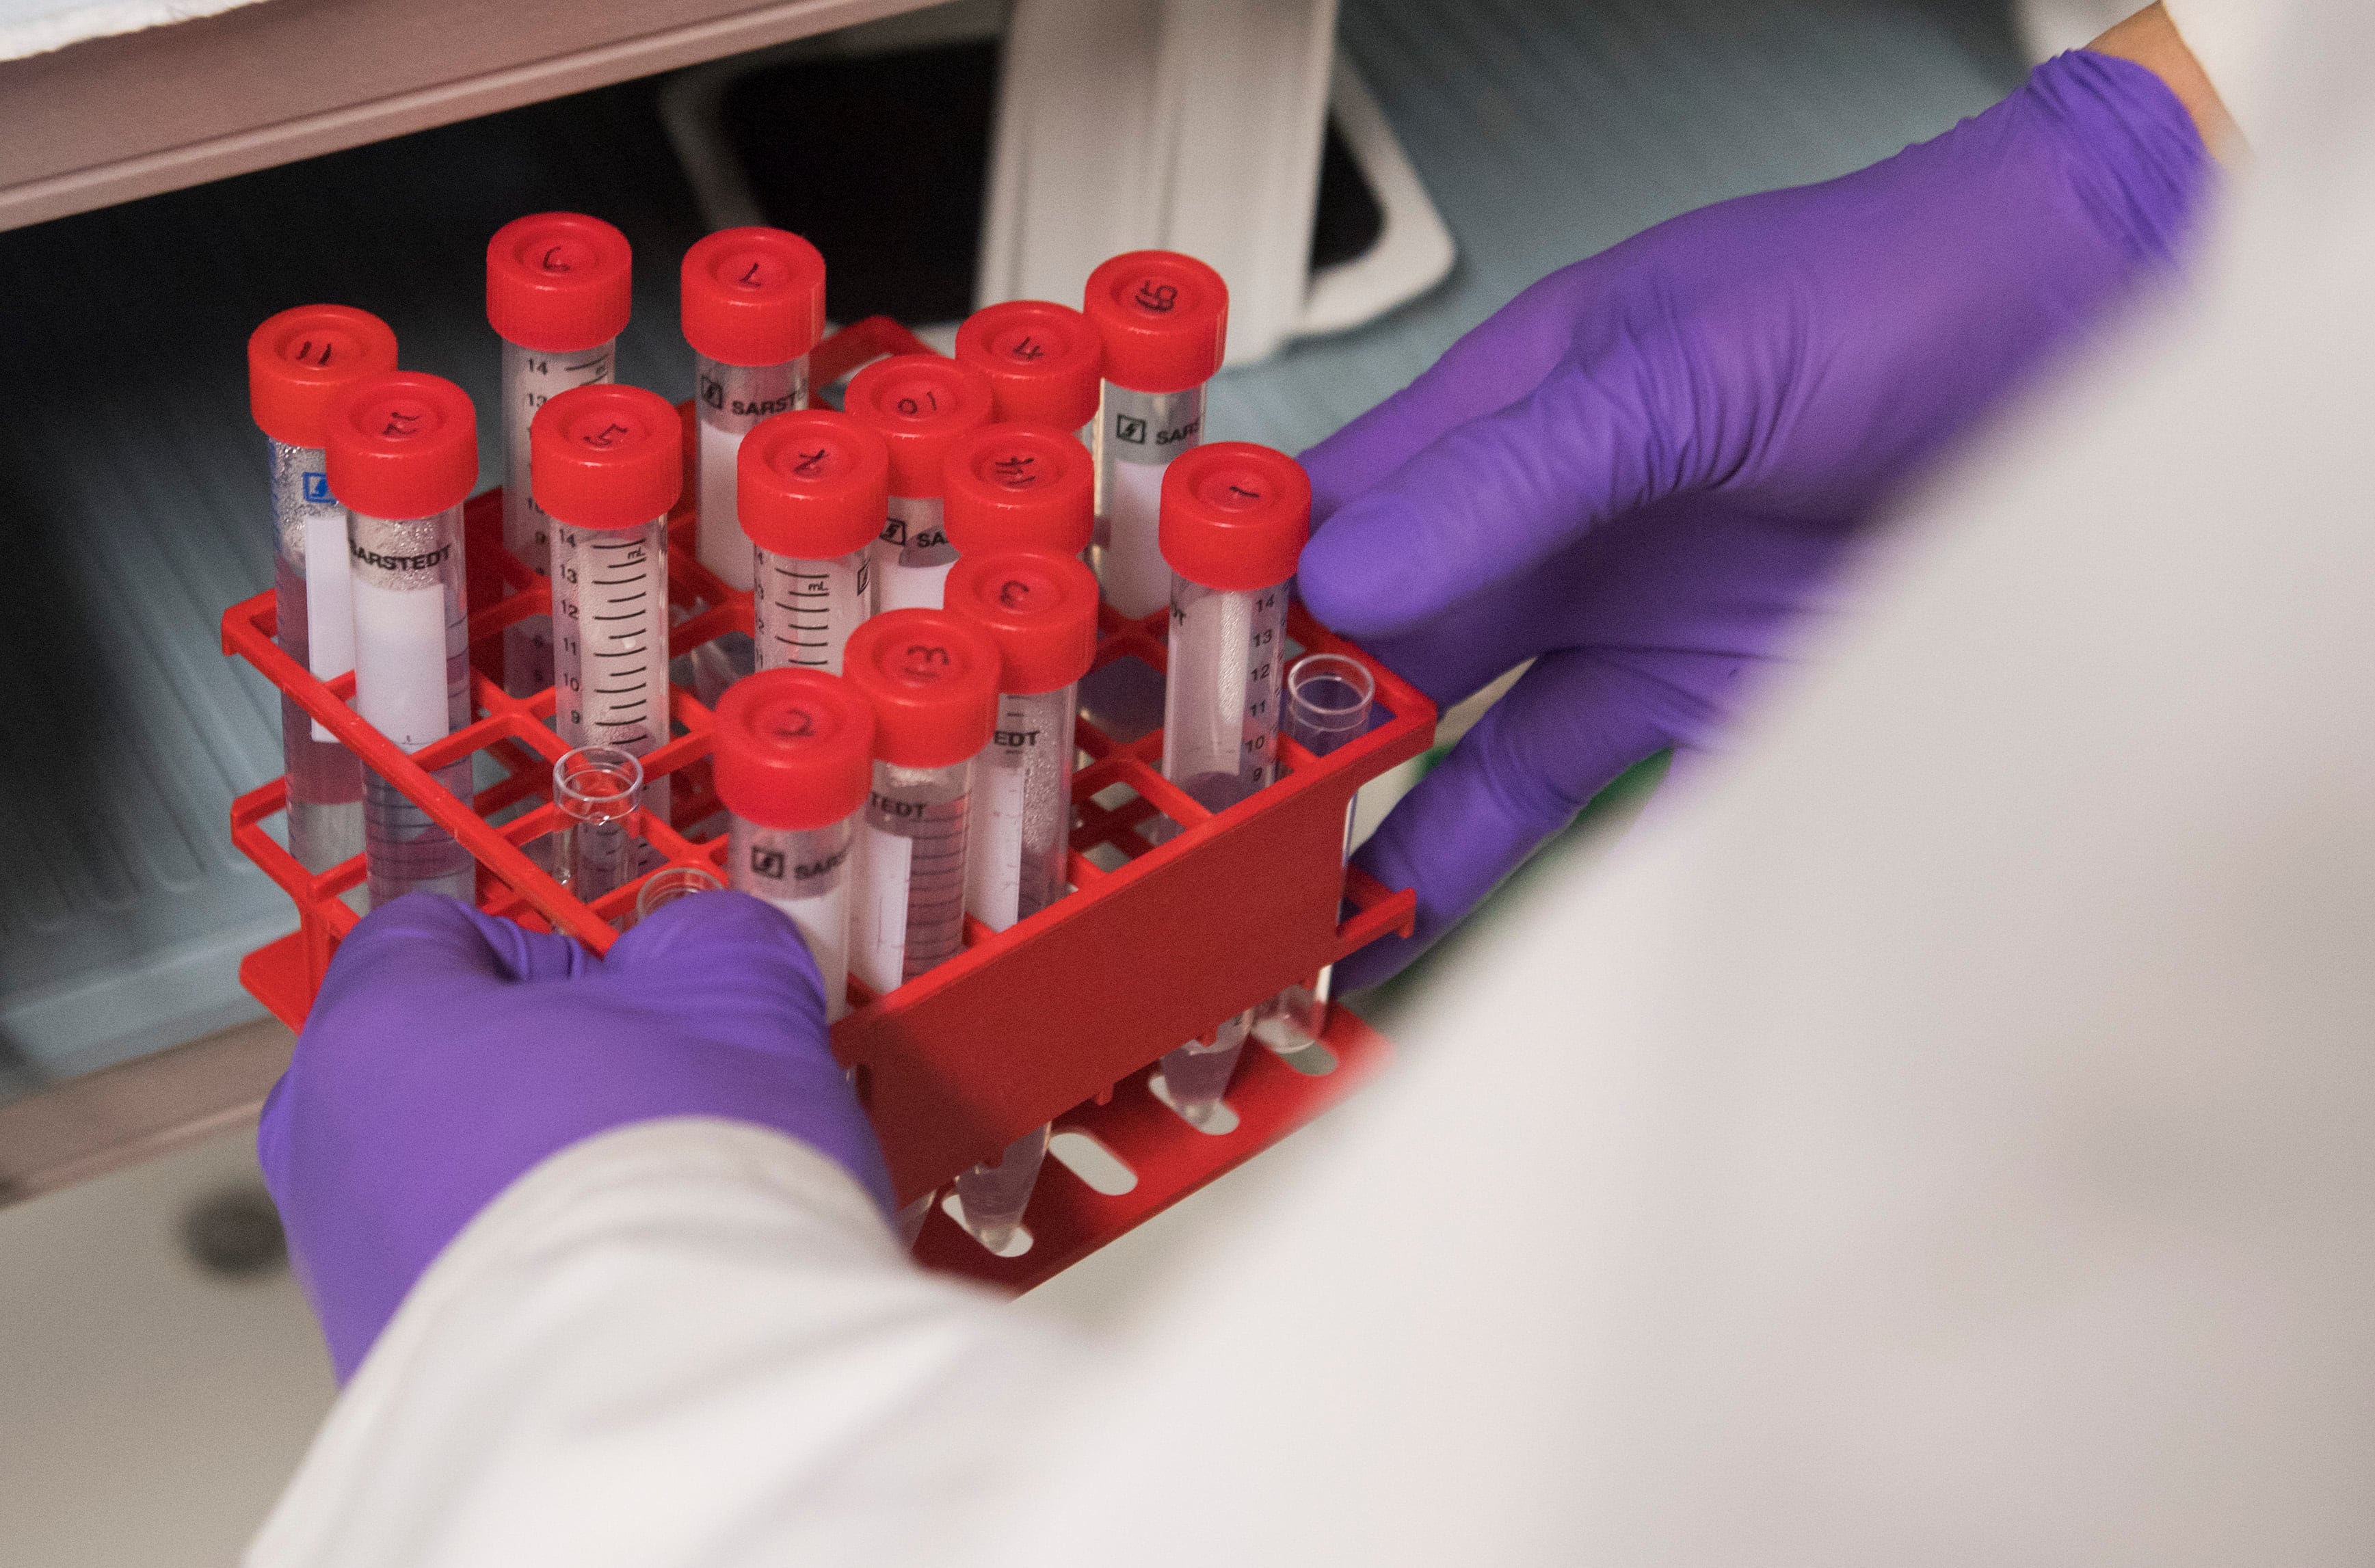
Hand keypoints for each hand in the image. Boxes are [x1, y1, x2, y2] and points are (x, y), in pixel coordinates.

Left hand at [258, 892, 889, 1379]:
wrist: (662, 1381)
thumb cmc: (671, 1166)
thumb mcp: (736, 994)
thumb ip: (713, 943)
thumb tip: (706, 951)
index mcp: (378, 1024)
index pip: (431, 935)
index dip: (547, 949)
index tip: (626, 983)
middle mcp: (326, 1144)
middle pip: (430, 1064)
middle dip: (540, 1068)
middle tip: (651, 1088)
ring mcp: (348, 1269)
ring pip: (443, 1179)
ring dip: (536, 1174)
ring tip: (650, 1199)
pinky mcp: (394, 1369)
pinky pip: (464, 1279)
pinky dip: (534, 1268)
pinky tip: (626, 1281)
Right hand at [1299, 49, 2207, 987]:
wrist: (2102, 338)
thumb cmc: (1895, 291)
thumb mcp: (1684, 370)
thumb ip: (1513, 475)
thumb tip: (1350, 574)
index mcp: (1507, 424)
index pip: (1327, 525)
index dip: (1236, 611)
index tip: (1161, 702)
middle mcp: (1549, 538)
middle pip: (1381, 662)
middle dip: (1293, 754)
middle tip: (1215, 854)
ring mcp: (1629, 632)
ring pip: (1471, 758)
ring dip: (1392, 837)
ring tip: (1307, 929)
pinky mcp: (1717, 713)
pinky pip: (1604, 814)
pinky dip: (1537, 884)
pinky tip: (1469, 939)